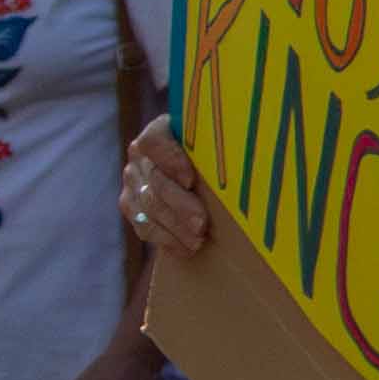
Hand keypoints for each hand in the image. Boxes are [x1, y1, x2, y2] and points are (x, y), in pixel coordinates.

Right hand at [120, 120, 213, 256]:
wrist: (204, 173)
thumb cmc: (219, 155)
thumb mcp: (219, 145)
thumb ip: (221, 147)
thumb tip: (247, 150)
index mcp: (160, 131)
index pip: (154, 142)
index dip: (170, 160)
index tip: (191, 180)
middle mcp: (141, 156)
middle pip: (154, 180)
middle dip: (179, 205)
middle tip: (201, 224)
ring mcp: (133, 181)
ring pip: (147, 206)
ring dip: (174, 227)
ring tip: (198, 241)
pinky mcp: (131, 205)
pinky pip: (143, 225)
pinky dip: (165, 239)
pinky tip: (186, 248)